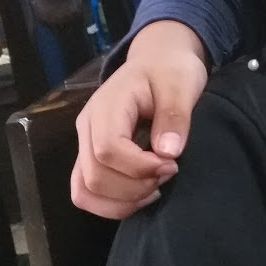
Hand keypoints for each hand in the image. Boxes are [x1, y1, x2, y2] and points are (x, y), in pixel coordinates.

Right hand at [71, 21, 208, 219]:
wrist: (158, 61)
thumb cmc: (170, 70)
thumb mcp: (180, 84)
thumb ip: (174, 116)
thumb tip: (167, 152)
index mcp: (106, 107)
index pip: (108, 150)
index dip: (140, 167)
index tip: (172, 164)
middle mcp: (87, 128)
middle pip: (94, 176)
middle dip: (135, 186)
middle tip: (169, 173)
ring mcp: (86, 145)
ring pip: (85, 190)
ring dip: (122, 201)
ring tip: (155, 188)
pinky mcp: (92, 158)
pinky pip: (87, 192)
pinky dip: (113, 204)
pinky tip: (144, 194)